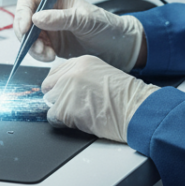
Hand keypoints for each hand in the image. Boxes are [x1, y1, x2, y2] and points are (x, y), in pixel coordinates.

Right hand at [13, 0, 145, 70]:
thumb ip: (61, 18)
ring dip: (33, 48)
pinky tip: (51, 57)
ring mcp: (50, 30)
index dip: (22, 12)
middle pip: (24, 20)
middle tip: (36, 47)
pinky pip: (37, 50)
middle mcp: (50, 13)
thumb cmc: (106, 26)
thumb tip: (36, 18)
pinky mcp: (52, 46)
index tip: (24, 28)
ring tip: (48, 55)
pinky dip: (40, 55)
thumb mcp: (85, 20)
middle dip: (26, 35)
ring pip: (29, 38)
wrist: (119, 48)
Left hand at [41, 55, 159, 142]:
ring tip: (82, 113)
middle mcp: (72, 73)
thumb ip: (81, 77)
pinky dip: (62, 123)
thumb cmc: (126, 98)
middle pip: (49, 86)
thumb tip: (63, 89)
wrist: (136, 110)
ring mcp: (67, 90)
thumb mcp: (102, 75)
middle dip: (58, 98)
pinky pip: (53, 118)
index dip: (59, 86)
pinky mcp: (66, 109)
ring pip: (50, 103)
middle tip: (75, 105)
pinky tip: (80, 121)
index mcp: (81, 62)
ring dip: (62, 111)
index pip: (55, 72)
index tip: (65, 93)